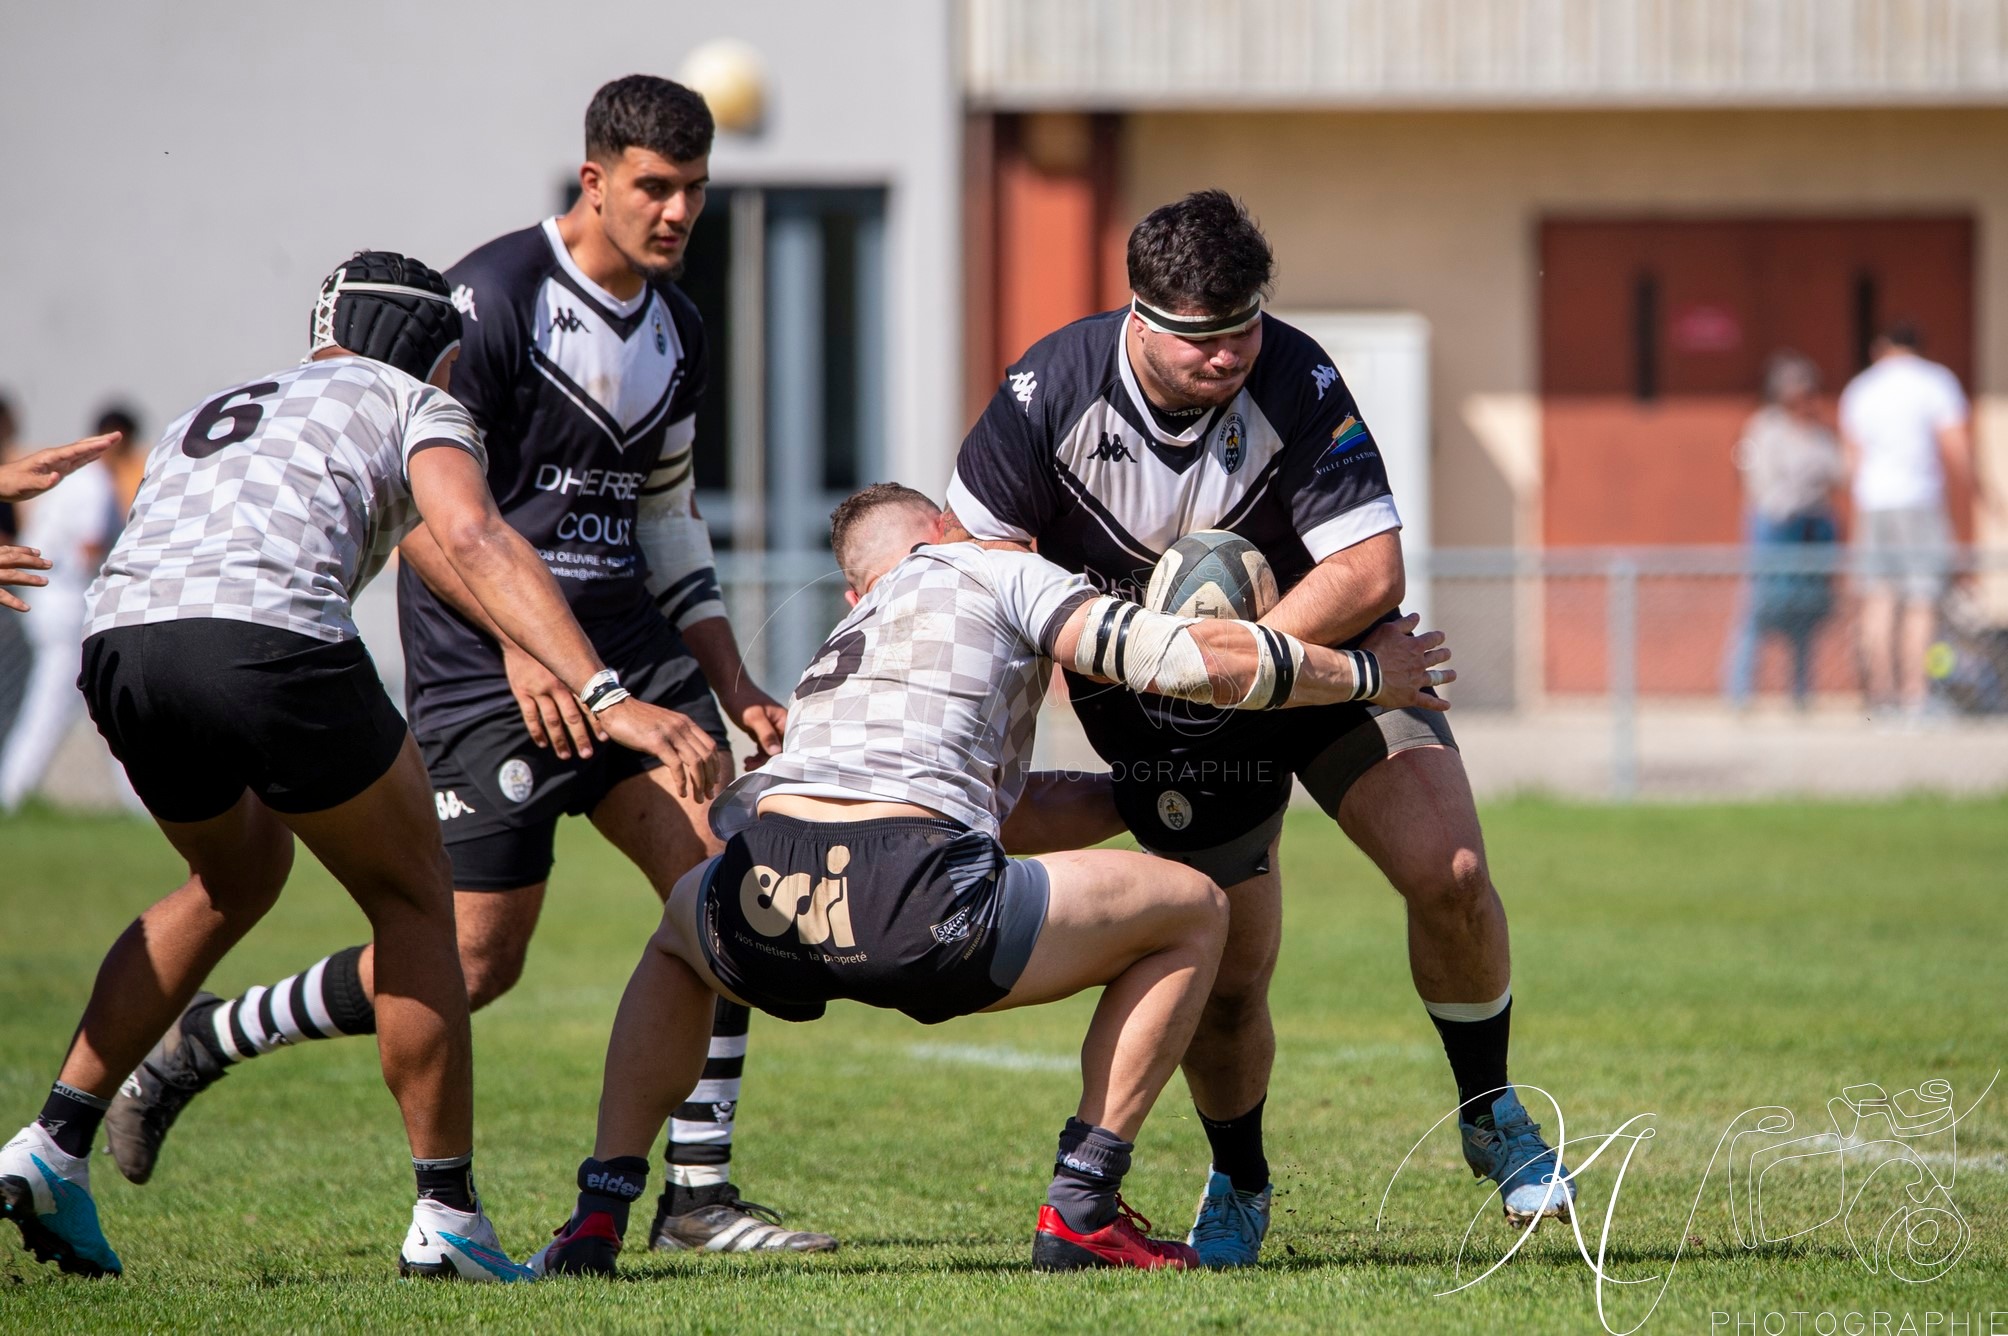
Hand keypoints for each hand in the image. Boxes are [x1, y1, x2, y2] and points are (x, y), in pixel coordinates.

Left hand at [0, 433, 118, 502]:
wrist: (1, 483)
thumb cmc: (12, 484)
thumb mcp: (26, 485)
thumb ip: (43, 481)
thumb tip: (58, 477)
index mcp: (50, 458)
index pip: (76, 451)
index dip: (93, 446)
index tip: (109, 442)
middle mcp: (56, 457)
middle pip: (82, 447)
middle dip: (101, 441)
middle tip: (118, 435)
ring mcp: (58, 462)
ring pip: (82, 452)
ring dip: (98, 446)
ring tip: (113, 440)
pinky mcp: (58, 469)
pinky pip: (78, 461)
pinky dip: (90, 456)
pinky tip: (97, 454)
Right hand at [0, 546, 50, 612]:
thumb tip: (8, 569)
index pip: (7, 550)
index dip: (23, 550)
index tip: (38, 552)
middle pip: (14, 559)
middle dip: (33, 562)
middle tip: (50, 564)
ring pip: (12, 576)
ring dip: (30, 579)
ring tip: (46, 581)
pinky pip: (2, 596)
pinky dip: (14, 602)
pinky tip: (26, 608)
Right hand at [503, 642, 605, 760]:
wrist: (521, 638)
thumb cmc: (550, 648)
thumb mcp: (570, 656)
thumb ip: (584, 672)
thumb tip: (609, 680)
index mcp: (571, 679)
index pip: (587, 705)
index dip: (596, 722)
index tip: (604, 738)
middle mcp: (557, 686)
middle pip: (571, 718)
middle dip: (580, 737)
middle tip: (587, 754)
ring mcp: (538, 690)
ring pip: (551, 721)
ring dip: (559, 741)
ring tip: (566, 755)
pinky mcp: (522, 692)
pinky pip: (530, 716)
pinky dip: (537, 732)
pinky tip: (543, 744)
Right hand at [595, 698, 728, 800]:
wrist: (614, 707)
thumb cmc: (636, 719)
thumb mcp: (663, 724)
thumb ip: (676, 735)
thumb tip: (685, 755)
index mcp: (685, 722)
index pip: (710, 746)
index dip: (715, 766)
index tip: (713, 781)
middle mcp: (682, 726)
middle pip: (707, 756)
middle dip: (710, 779)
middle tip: (709, 795)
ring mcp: (670, 733)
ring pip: (695, 763)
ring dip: (699, 784)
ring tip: (698, 798)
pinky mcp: (656, 742)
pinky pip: (676, 766)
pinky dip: (682, 782)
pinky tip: (682, 792)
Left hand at [721, 685, 786, 772]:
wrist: (730, 689)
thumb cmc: (743, 700)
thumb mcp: (754, 718)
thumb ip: (766, 734)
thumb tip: (776, 752)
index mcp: (785, 720)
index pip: (789, 744)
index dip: (780, 757)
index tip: (767, 767)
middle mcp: (782, 726)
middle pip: (781, 750)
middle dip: (768, 761)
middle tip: (751, 766)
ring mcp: (773, 730)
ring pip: (772, 751)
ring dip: (761, 760)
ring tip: (747, 764)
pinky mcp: (763, 732)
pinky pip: (765, 748)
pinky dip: (757, 755)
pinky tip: (747, 760)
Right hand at [1360, 613, 1454, 711]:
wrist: (1366, 674)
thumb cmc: (1375, 649)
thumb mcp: (1388, 629)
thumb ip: (1404, 623)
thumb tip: (1417, 616)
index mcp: (1415, 646)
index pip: (1432, 639)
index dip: (1438, 637)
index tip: (1441, 637)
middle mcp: (1419, 663)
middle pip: (1436, 658)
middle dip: (1443, 654)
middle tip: (1447, 653)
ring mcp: (1417, 681)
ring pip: (1435, 678)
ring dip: (1445, 676)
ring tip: (1453, 675)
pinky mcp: (1411, 696)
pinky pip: (1427, 701)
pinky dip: (1438, 704)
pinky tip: (1447, 706)